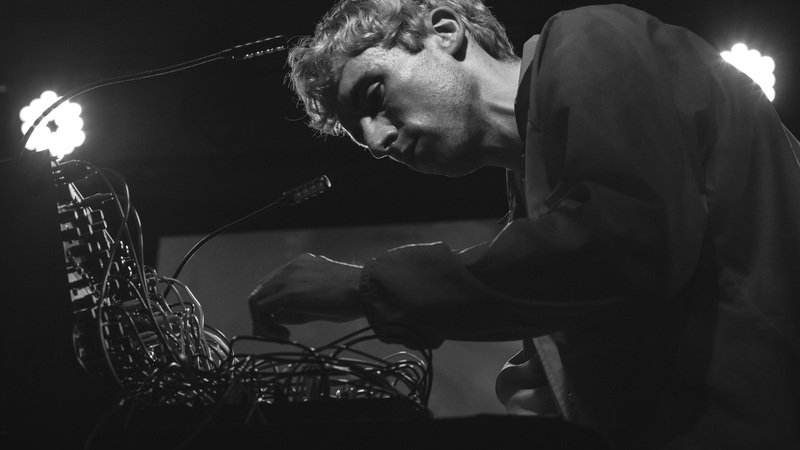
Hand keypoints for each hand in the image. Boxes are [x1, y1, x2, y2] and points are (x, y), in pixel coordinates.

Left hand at [248, 253, 362, 337]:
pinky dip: (265, 325)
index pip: (273, 285)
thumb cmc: (352, 296)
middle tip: (275, 333)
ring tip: (280, 336)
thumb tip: (277, 317)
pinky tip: (284, 335)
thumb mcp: (321, 299)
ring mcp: (287, 277)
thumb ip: (297, 305)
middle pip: (261, 291)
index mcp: (301, 265)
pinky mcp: (287, 292)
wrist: (364, 289)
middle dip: (263, 315)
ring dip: (263, 322)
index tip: (281, 324)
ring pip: (257, 300)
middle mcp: (291, 267)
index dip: (272, 306)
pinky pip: (261, 309)